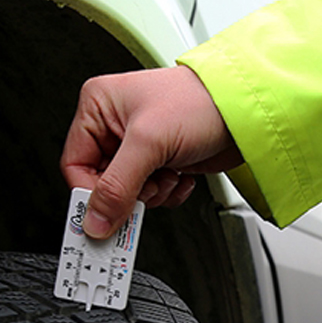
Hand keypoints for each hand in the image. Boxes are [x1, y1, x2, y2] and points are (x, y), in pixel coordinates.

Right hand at [61, 66, 241, 238]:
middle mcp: (116, 125)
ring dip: (152, 193)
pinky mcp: (162, 160)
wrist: (246, 111)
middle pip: (103, 182)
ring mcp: (141, 144)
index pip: (75, 163)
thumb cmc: (200, 102)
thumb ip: (117, 186)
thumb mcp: (149, 143)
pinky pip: (152, 193)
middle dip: (129, 192)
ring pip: (128, 192)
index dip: (91, 192)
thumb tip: (95, 219)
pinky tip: (181, 174)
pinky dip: (168, 192)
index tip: (104, 214)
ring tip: (169, 173)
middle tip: (147, 190)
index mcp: (99, 106)